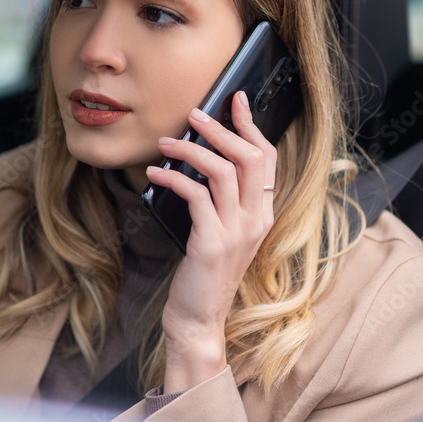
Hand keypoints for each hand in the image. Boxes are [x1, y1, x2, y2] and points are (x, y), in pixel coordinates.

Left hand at [145, 90, 277, 391]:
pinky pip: (195, 195)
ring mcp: (236, 231)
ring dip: (191, 150)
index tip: (235, 101)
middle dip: (221, 128)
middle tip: (194, 114)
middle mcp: (256, 219)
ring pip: (223, 171)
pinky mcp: (211, 242)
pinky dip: (173, 178)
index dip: (251, 125)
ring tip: (166, 142)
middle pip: (250, 157)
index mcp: (262, 214)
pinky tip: (155, 174)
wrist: (198, 320)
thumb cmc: (203, 274)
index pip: (267, 158)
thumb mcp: (221, 233)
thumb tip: (202, 161)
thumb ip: (222, 202)